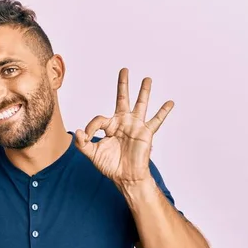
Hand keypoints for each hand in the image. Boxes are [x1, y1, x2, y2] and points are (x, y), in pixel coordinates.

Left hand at [75, 68, 173, 188]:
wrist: (125, 177)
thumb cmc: (110, 165)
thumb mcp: (92, 154)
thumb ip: (82, 143)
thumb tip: (78, 131)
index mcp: (110, 126)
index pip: (99, 119)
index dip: (90, 127)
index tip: (87, 136)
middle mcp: (123, 122)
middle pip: (122, 99)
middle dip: (123, 84)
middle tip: (124, 70)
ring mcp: (135, 126)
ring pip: (140, 104)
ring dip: (144, 91)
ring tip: (147, 79)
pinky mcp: (146, 133)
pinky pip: (156, 121)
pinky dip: (163, 112)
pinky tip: (170, 102)